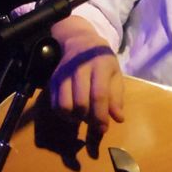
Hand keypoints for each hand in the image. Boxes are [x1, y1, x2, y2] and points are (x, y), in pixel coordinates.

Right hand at [49, 16, 125, 133]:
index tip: (103, 129)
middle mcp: (79, 69)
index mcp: (99, 65)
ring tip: (82, 117)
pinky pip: (55, 104)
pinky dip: (63, 114)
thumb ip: (117, 97)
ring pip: (64, 105)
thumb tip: (118, 119)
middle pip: (81, 102)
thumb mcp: (115, 75)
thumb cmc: (102, 62)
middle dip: (88, 118)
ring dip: (74, 117)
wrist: (80, 42)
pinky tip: (72, 113)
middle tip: (94, 122)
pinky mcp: (53, 80)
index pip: (99, 94)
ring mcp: (63, 74)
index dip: (101, 115)